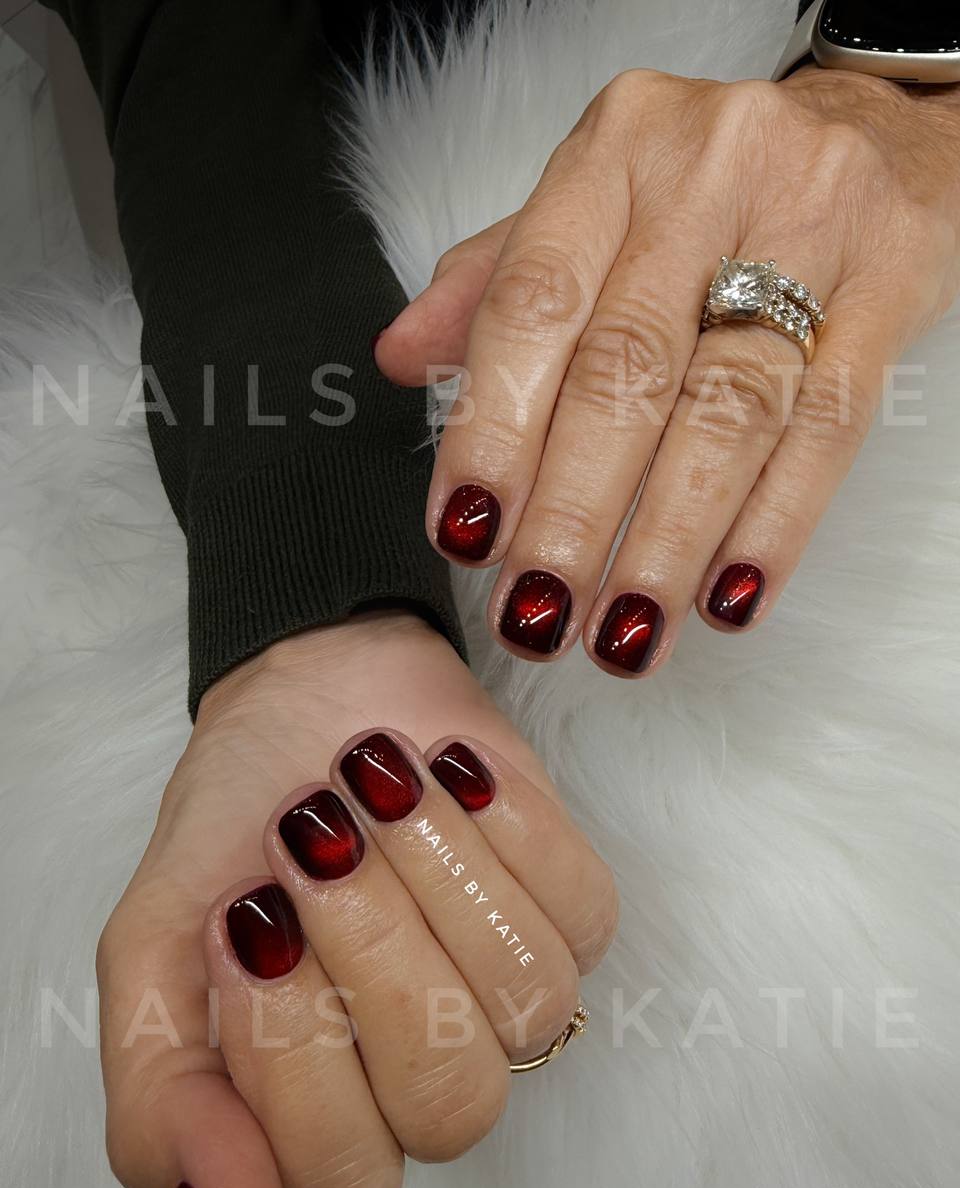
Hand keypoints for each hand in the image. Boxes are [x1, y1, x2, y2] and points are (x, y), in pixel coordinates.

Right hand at [95, 615, 615, 1187]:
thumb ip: (164, 1110)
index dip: (294, 1050)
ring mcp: (509, 999)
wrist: (305, 702)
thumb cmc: (233, 831)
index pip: (340, 1182)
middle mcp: (424, 1077)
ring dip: (435, 868)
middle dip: (373, 947)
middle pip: (449, 1100)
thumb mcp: (151, 960)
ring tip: (372, 782)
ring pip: (526, 1002)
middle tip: (311, 840)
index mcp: (318, 1117)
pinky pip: (579, 907)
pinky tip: (445, 771)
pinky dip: (505, 823)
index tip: (243, 916)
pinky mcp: (574, 912)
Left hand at [376, 69, 959, 672]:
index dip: (495, 428)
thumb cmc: (709, 189)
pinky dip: (773, 525)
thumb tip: (402, 361)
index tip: (468, 532)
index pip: (534, 304)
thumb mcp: (592, 207)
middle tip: (539, 610)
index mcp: (613, 152)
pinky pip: (830, 426)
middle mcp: (708, 172)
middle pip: (627, 371)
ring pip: (728, 411)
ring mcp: (813, 222)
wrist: (874, 130)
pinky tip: (727, 596)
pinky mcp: (895, 282)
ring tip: (624, 632)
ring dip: (667, 541)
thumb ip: (495, 284)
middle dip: (574, 511)